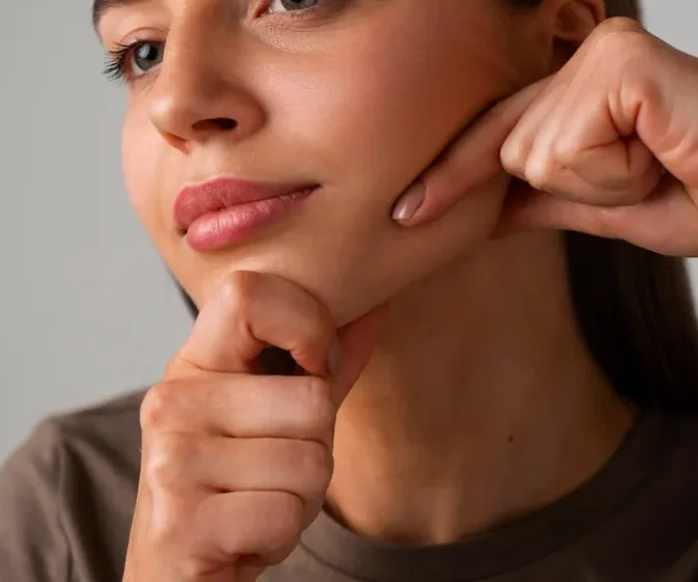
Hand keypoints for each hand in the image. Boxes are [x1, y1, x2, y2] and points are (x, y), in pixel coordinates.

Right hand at [122, 270, 387, 581]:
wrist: (178, 570)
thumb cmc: (237, 480)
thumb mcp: (277, 411)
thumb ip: (323, 361)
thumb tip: (376, 307)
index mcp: (194, 361)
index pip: (250, 294)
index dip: (307, 324)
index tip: (317, 365)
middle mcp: (172, 402)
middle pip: (312, 399)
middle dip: (317, 444)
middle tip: (274, 466)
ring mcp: (171, 461)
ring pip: (310, 462)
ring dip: (304, 495)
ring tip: (259, 499)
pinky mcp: (180, 524)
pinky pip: (287, 514)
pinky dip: (283, 533)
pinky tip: (246, 533)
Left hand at [392, 18, 697, 256]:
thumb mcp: (606, 206)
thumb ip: (545, 199)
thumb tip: (487, 212)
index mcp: (579, 86)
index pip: (496, 134)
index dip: (451, 176)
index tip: (405, 213)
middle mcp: (584, 56)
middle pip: (514, 150)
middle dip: (580, 186)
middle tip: (652, 171)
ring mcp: (600, 52)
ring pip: (537, 155)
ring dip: (603, 183)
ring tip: (661, 162)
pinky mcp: (621, 62)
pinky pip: (571, 147)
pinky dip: (617, 172)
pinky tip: (662, 150)